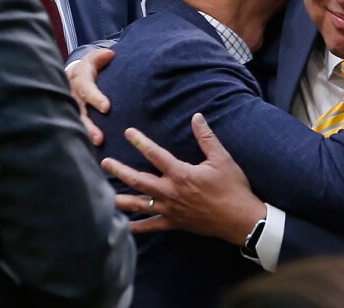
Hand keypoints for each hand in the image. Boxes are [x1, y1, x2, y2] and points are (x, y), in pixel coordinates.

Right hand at [67, 48, 113, 145]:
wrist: (74, 75)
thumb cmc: (90, 67)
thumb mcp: (94, 59)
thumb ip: (100, 58)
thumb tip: (109, 54)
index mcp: (79, 80)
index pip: (87, 89)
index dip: (95, 98)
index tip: (106, 108)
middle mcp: (71, 95)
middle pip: (78, 112)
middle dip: (88, 125)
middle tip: (100, 138)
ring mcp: (69, 108)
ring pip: (74, 123)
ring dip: (84, 135)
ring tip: (96, 146)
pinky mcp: (70, 117)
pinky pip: (73, 129)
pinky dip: (78, 139)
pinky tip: (87, 152)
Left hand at [101, 113, 265, 244]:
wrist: (239, 219)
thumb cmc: (232, 187)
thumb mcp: (222, 159)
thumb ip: (206, 137)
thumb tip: (197, 117)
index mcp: (181, 174)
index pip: (155, 154)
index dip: (140, 142)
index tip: (128, 132)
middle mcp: (171, 192)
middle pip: (139, 180)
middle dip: (120, 170)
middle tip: (104, 162)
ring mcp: (170, 209)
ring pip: (139, 204)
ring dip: (121, 198)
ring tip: (104, 194)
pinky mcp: (174, 223)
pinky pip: (151, 226)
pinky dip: (136, 227)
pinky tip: (123, 226)